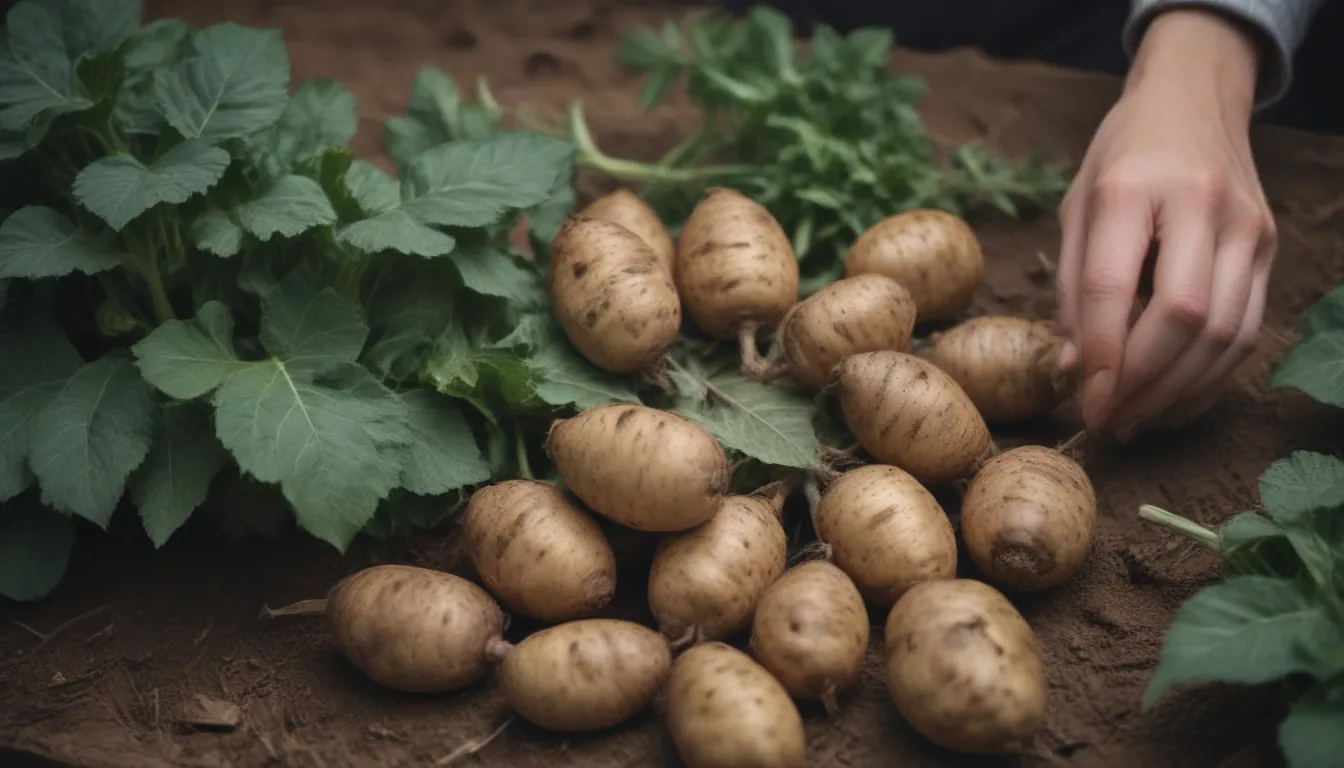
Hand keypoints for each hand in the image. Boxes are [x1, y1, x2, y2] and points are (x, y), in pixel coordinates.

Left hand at [1055, 9, 1277, 440]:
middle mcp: (1198, 204)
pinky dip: (1210, 375)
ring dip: (1177, 390)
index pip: (1113, 285)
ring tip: (1136, 419)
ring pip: (1223, 332)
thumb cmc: (1122, 156)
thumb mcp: (1077, 205)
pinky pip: (1245, 328)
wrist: (1194, 98)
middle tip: (1107, 419)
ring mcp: (1245, 226)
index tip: (1085, 400)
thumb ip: (1070, 287)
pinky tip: (1174, 398)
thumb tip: (1075, 368)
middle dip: (1141, 383)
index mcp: (1130, 186)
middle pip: (1181, 316)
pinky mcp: (1269, 246)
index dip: (1100, 353)